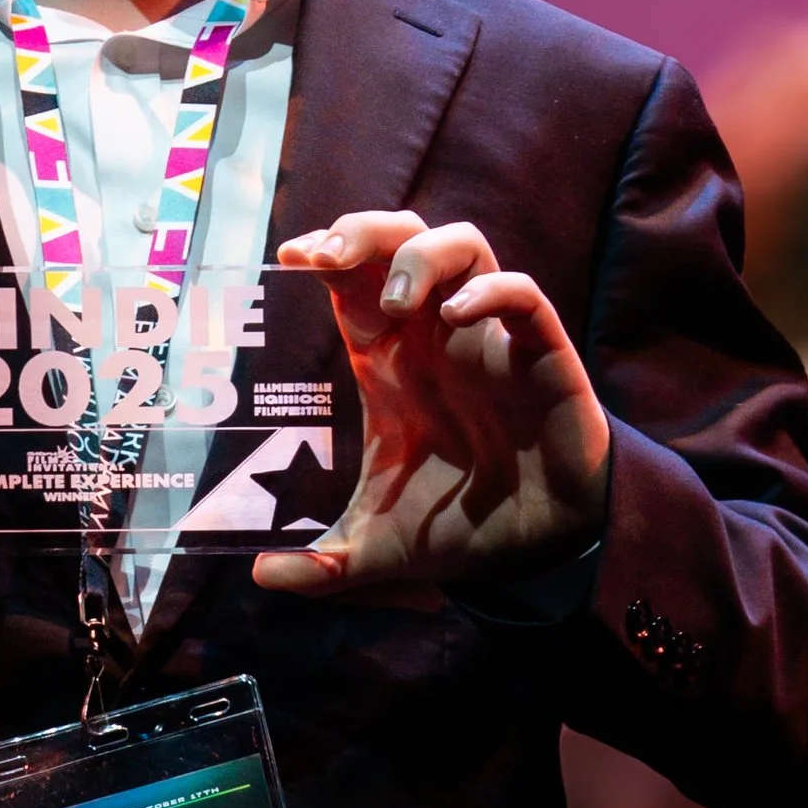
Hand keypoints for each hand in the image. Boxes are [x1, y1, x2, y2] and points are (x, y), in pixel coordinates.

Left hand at [252, 212, 610, 596]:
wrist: (542, 554)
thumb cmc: (460, 529)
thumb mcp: (377, 550)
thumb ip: (322, 565)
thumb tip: (265, 577)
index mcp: (391, 360)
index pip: (352, 278)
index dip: (324, 252)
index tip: (289, 258)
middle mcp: (435, 334)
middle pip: (400, 237)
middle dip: (364, 230)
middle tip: (329, 256)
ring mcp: (488, 338)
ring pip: (462, 245)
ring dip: (422, 257)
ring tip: (399, 302)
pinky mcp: (539, 354)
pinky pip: (522, 294)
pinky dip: (491, 291)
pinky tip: (460, 316)